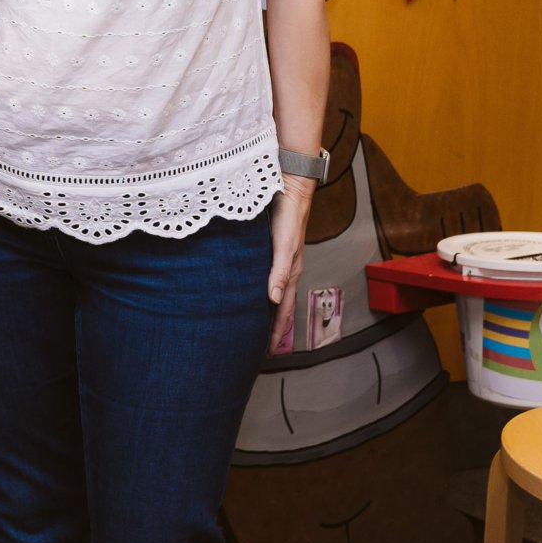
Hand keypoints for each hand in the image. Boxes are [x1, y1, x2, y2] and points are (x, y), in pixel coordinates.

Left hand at [267, 178, 313, 346]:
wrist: (290, 190)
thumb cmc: (289, 217)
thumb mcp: (284, 247)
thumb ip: (279, 272)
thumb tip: (272, 300)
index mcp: (289, 274)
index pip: (282, 311)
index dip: (276, 331)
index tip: (267, 352)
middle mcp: (284, 271)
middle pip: (278, 307)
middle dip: (270, 328)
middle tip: (257, 348)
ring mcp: (278, 261)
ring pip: (272, 294)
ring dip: (265, 312)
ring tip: (252, 327)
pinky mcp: (270, 250)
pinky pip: (266, 278)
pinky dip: (260, 292)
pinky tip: (250, 293)